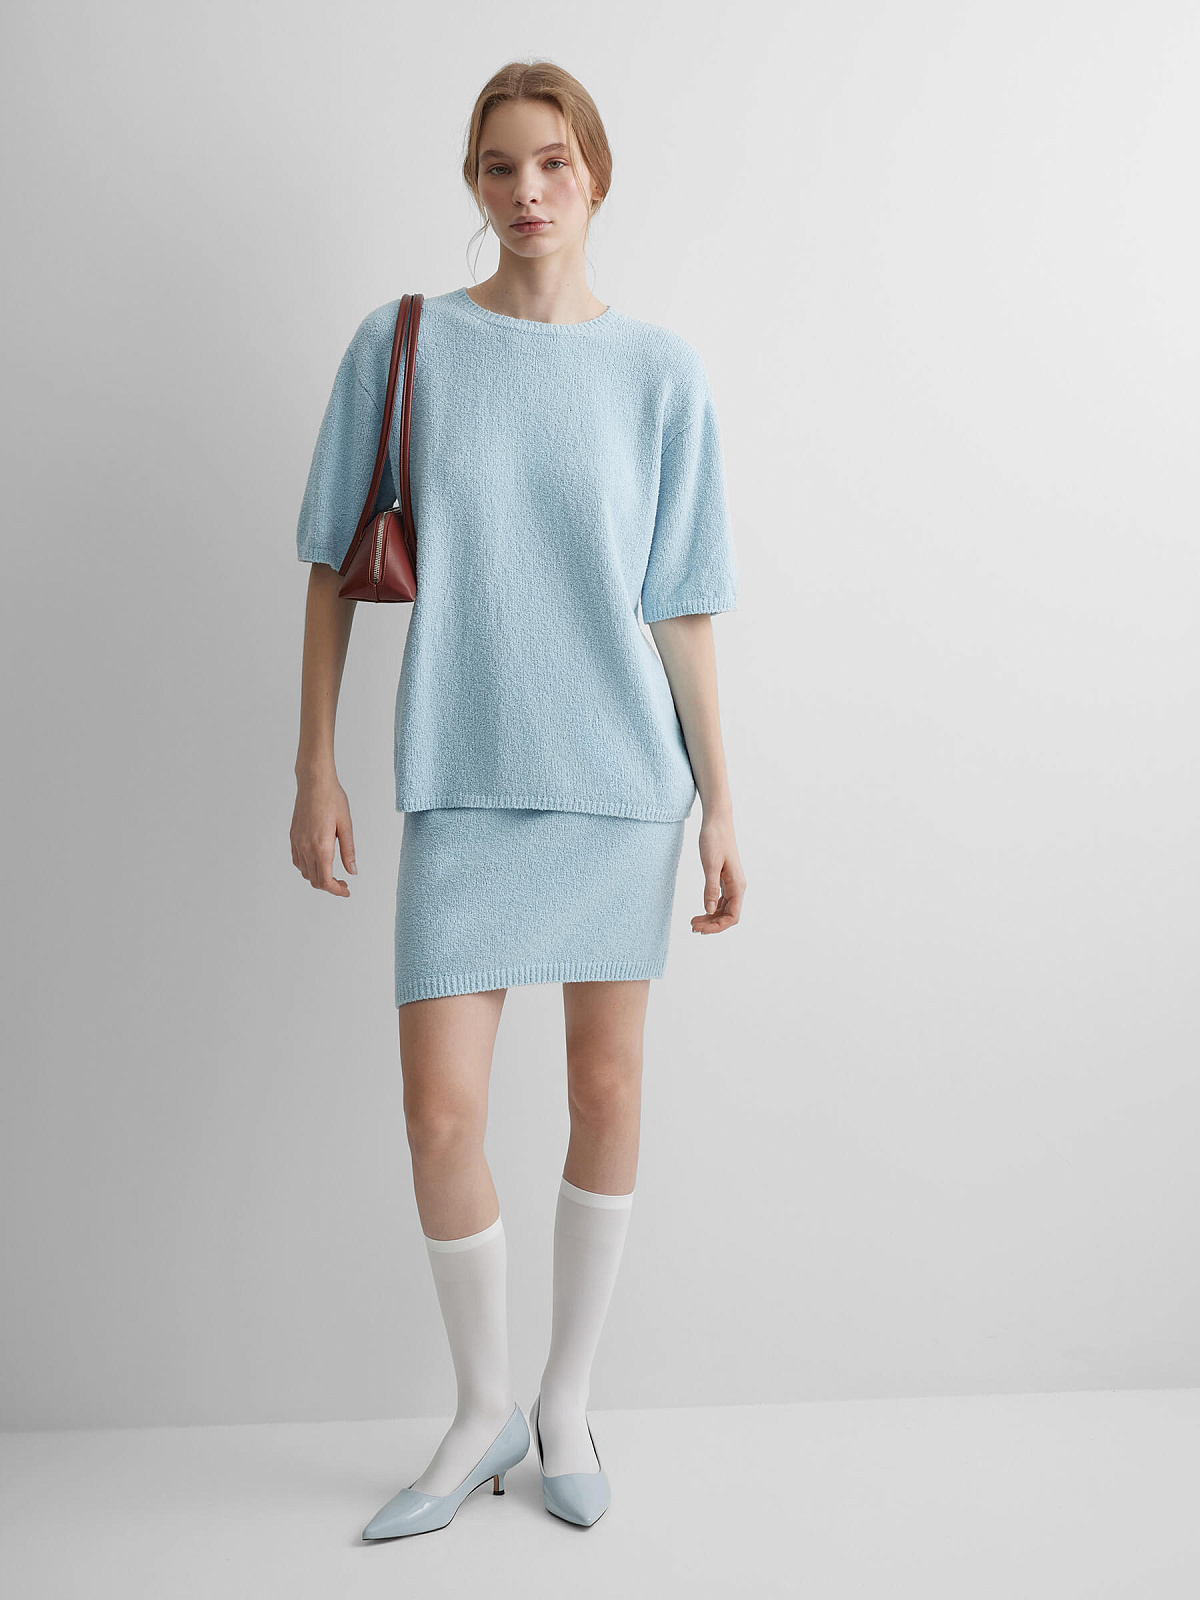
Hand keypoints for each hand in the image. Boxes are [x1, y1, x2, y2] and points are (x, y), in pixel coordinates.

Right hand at [291, 772, 356, 896]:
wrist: (314, 782)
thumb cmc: (333, 799)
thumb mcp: (346, 825)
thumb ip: (348, 851)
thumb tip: (352, 871)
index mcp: (321, 847)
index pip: (326, 881)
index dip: (336, 891)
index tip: (346, 891)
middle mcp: (306, 847)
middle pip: (315, 880)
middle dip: (330, 886)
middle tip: (344, 882)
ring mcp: (297, 842)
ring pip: (305, 872)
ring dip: (318, 877)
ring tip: (333, 872)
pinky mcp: (293, 836)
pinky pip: (298, 861)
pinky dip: (308, 868)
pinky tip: (319, 861)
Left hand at [691, 811, 744, 933]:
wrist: (717, 821)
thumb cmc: (715, 839)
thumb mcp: (710, 864)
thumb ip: (710, 888)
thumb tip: (710, 910)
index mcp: (737, 885)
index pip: (733, 917)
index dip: (718, 927)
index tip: (701, 929)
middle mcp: (737, 886)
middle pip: (728, 915)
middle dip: (711, 924)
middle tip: (692, 926)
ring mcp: (732, 883)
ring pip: (724, 909)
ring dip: (710, 918)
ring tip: (693, 922)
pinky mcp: (725, 878)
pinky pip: (721, 900)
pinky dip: (711, 908)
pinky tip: (701, 911)